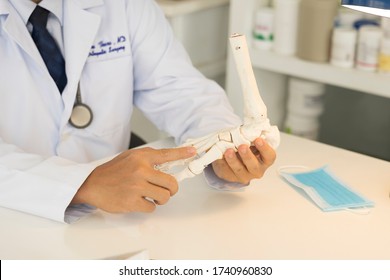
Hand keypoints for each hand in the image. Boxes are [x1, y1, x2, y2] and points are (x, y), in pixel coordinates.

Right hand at [71, 146, 195, 212]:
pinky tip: (139, 201)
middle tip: (166, 190)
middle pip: (172, 183)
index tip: (193, 151)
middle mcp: (140, 170)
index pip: (166, 154)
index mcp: (141, 157)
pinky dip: (149, 206)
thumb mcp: (130, 157)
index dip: (182, 153)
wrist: (91, 184)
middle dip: (172, 189)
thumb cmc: (113, 171)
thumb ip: (149, 158)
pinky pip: (152, 208)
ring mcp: (136, 186)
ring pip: (164, 197)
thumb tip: (169, 162)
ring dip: (161, 199)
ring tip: (152, 196)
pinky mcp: (132, 202)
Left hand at [211, 138, 275, 184]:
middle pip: (254, 166)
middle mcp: (256, 170)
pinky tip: (220, 156)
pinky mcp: (230, 177)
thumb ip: (251, 137)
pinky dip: (222, 163)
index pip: (269, 156)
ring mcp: (243, 175)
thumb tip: (248, 128)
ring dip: (233, 161)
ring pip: (239, 170)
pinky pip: (226, 171)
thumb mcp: (250, 141)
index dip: (265, 148)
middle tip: (242, 147)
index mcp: (265, 160)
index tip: (258, 139)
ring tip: (228, 151)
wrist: (232, 156)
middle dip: (247, 156)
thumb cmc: (245, 146)